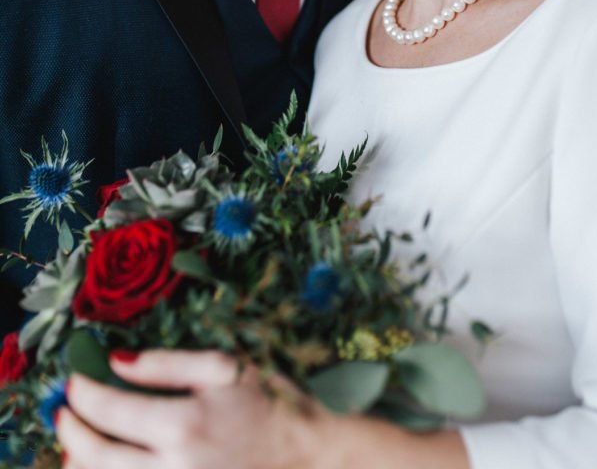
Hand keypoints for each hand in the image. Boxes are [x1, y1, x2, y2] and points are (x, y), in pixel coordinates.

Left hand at [56, 349, 327, 468]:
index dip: (82, 392)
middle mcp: (173, 468)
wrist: (310, 457)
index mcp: (183, 424)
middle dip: (71, 432)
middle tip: (64, 412)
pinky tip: (111, 465)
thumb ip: (167, 363)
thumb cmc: (271, 402)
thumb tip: (115, 360)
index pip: (108, 409)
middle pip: (96, 456)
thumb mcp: (223, 368)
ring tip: (77, 445)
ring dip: (82, 463)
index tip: (74, 379)